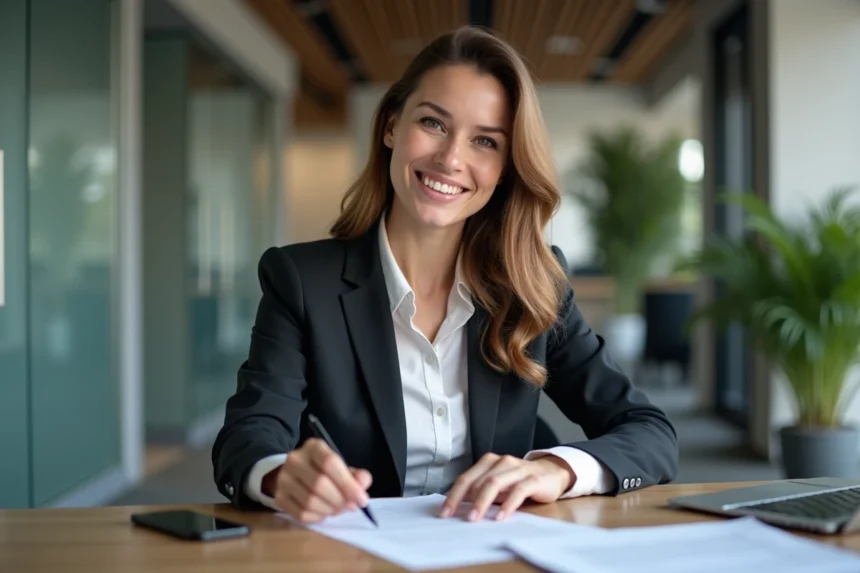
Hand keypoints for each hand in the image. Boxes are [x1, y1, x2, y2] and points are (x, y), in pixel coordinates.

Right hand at [266, 438, 372, 523]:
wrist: (294, 474)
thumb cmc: (324, 471)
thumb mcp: (342, 467)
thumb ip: (357, 475)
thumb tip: (362, 485)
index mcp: (313, 447)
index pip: (330, 463)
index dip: (348, 484)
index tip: (361, 500)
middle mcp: (295, 459)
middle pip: (319, 484)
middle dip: (339, 500)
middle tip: (350, 507)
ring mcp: (284, 478)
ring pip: (309, 501)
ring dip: (329, 510)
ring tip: (337, 509)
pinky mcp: (279, 497)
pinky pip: (301, 514)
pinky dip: (317, 517)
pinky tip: (324, 513)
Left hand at [439, 453, 574, 521]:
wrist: (551, 472)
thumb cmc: (519, 481)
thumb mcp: (498, 484)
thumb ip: (481, 491)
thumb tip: (458, 509)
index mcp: (489, 462)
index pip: (466, 478)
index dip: (453, 495)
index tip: (444, 512)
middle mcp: (502, 462)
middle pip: (478, 481)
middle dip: (464, 500)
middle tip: (455, 517)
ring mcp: (518, 469)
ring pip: (495, 483)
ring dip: (482, 502)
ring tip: (474, 518)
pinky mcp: (534, 479)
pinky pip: (519, 490)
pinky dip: (508, 504)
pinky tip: (500, 517)